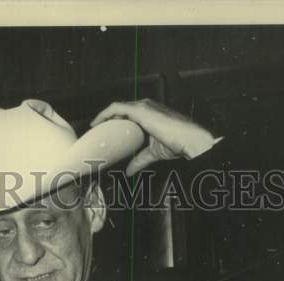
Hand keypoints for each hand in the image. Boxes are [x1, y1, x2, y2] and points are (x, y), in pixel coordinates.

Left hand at [91, 98, 221, 175]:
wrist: (188, 139)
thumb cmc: (176, 143)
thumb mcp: (153, 152)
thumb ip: (139, 160)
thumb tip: (128, 171)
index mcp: (149, 113)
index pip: (127, 114)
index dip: (115, 122)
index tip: (104, 133)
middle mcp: (145, 106)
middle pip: (121, 110)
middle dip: (107, 120)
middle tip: (97, 132)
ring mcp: (143, 106)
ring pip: (117, 107)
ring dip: (104, 117)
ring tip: (94, 128)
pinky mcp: (140, 110)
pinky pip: (116, 108)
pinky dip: (105, 114)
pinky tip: (97, 123)